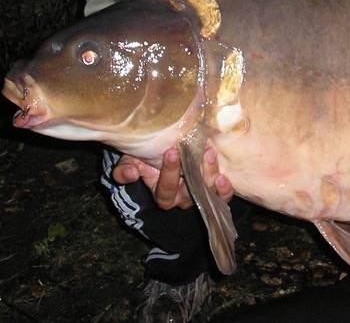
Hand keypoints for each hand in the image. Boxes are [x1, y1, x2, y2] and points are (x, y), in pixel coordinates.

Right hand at [112, 146, 233, 208]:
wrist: (163, 153)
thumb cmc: (144, 158)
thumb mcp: (130, 162)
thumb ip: (125, 170)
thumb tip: (131, 174)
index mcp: (161, 193)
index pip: (166, 188)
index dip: (169, 172)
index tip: (172, 152)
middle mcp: (181, 198)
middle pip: (189, 191)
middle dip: (195, 171)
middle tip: (200, 151)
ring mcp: (198, 195)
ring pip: (206, 191)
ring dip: (210, 173)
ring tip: (210, 154)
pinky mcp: (213, 190)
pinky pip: (221, 196)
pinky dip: (224, 190)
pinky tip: (224, 177)